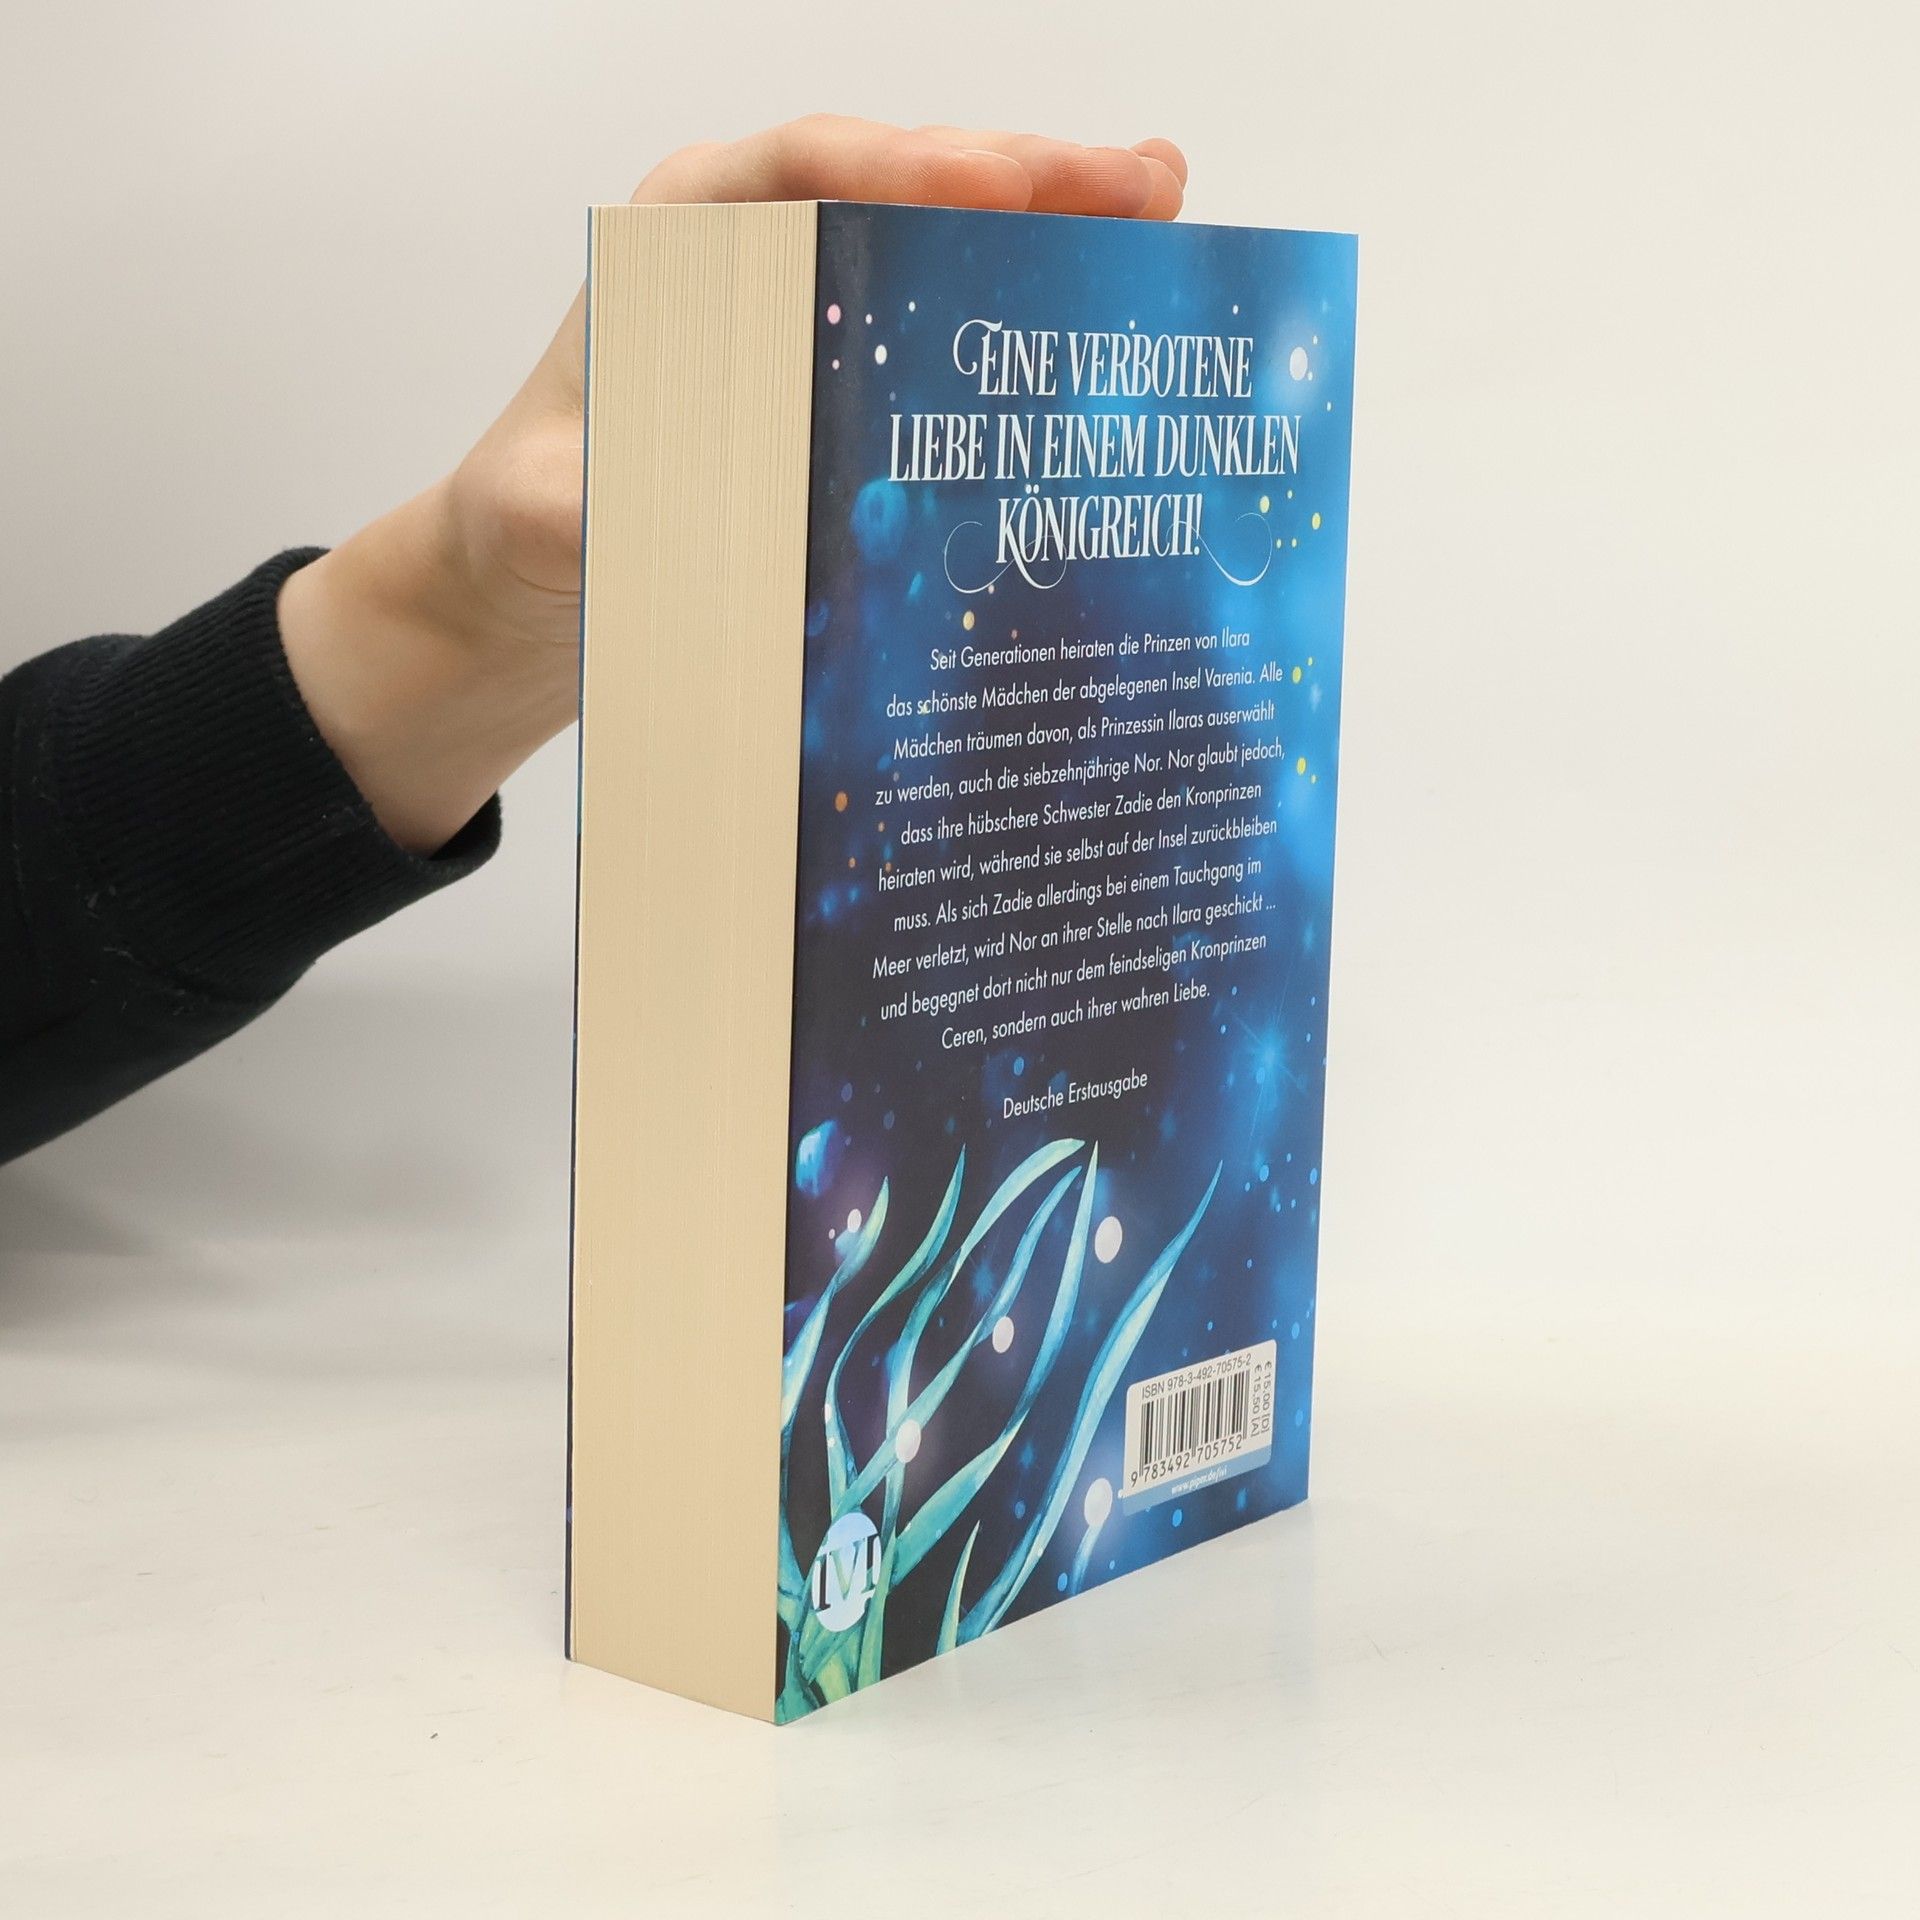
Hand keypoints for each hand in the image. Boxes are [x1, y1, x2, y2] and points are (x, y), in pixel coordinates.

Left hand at [279, 118, 1188, 851]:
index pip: (798, 174)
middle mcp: (753, 261)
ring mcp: (808, 319)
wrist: (521, 590)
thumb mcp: (538, 516)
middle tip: (1139, 188)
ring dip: (1048, 229)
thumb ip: (586, 506)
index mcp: (675, 248)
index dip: (904, 169)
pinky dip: (1021, 313)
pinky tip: (1102, 313)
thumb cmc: (520, 530)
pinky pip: (941, 330)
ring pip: (938, 246)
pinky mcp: (841, 387)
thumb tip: (658, 517)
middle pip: (898, 190)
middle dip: (1024, 180)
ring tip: (1158, 213)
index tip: (992, 183)